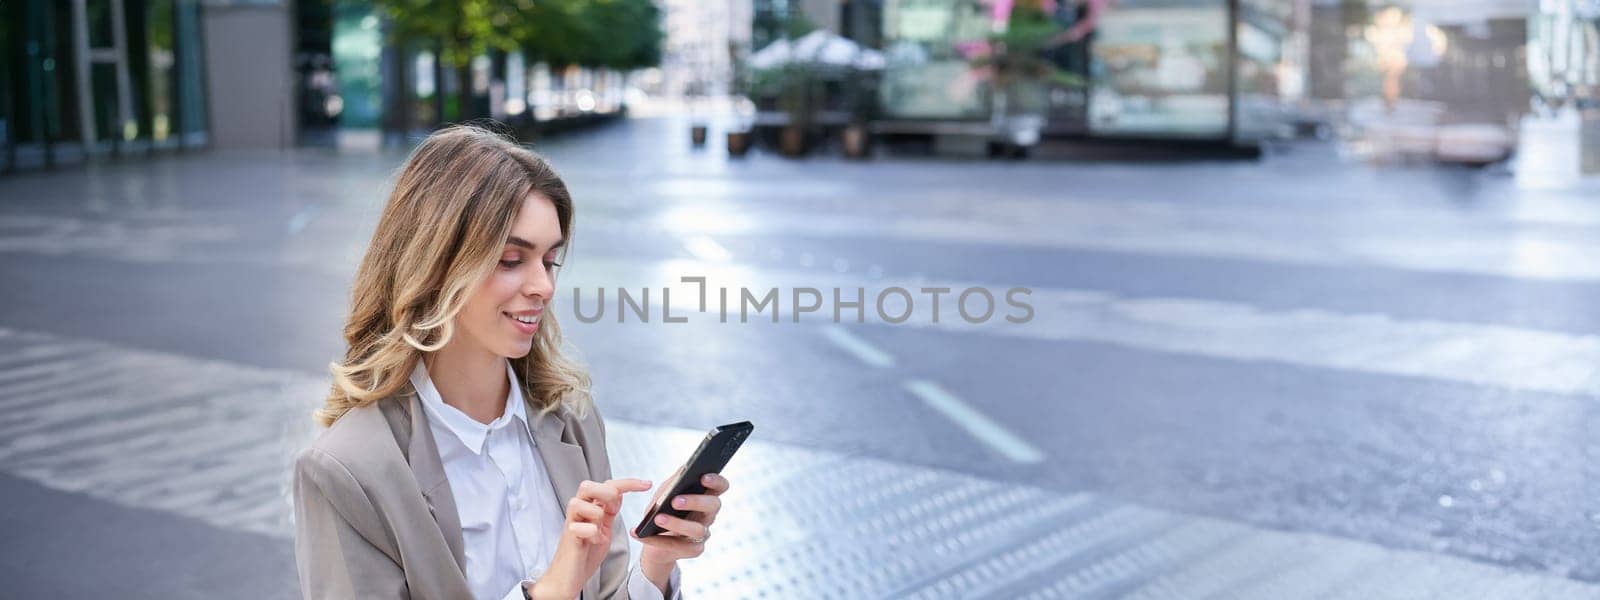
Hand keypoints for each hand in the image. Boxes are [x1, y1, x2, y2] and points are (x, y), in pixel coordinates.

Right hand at [529, 478, 651, 599]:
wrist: (568, 577)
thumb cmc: (585, 554)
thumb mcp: (604, 528)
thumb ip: (609, 511)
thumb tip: (618, 493)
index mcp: (590, 508)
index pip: (607, 485)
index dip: (628, 483)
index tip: (648, 484)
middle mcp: (578, 511)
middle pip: (587, 485)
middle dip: (606, 493)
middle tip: (613, 510)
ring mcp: (572, 523)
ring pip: (581, 503)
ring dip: (596, 516)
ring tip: (598, 532)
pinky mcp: (569, 536)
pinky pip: (581, 527)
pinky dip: (591, 533)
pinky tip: (591, 542)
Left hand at [634, 470, 729, 579]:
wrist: (653, 538)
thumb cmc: (663, 509)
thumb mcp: (666, 492)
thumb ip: (675, 480)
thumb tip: (684, 468)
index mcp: (706, 496)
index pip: (721, 486)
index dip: (716, 481)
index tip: (703, 477)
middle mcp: (708, 515)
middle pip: (713, 505)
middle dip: (695, 501)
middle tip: (675, 501)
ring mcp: (703, 533)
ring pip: (698, 529)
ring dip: (677, 524)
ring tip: (658, 519)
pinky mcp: (694, 550)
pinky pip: (679, 546)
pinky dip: (659, 541)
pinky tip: (644, 535)